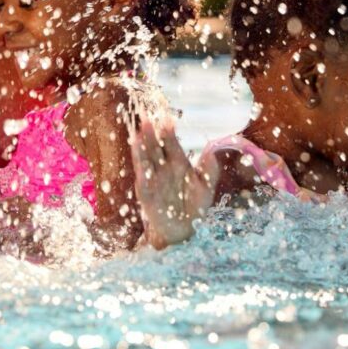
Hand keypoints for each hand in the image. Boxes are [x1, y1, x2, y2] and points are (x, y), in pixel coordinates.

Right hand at [130, 117, 213, 248]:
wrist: (183, 230)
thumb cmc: (195, 207)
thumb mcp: (205, 188)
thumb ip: (209, 171)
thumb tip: (211, 152)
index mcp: (179, 163)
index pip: (172, 144)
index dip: (169, 132)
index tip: (168, 119)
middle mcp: (164, 168)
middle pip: (156, 147)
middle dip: (152, 133)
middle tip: (148, 118)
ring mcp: (154, 179)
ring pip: (146, 158)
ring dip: (142, 145)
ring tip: (140, 131)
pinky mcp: (146, 192)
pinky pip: (143, 177)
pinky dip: (140, 166)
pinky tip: (136, 157)